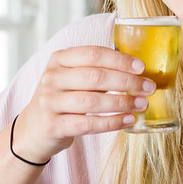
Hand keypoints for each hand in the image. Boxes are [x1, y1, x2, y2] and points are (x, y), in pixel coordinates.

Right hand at [9, 45, 154, 162]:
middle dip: (127, 82)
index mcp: (59, 60)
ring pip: (92, 101)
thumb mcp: (71, 78)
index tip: (141, 67)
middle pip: (95, 77)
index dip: (119, 60)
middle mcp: (52, 78)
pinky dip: (112, 122)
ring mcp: (49, 102)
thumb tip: (137, 70)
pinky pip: (88, 124)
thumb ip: (96, 70)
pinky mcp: (53, 125)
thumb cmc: (63, 100)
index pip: (92, 54)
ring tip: (142, 104)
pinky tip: (129, 120)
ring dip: (122, 103)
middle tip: (148, 88)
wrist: (33, 129)